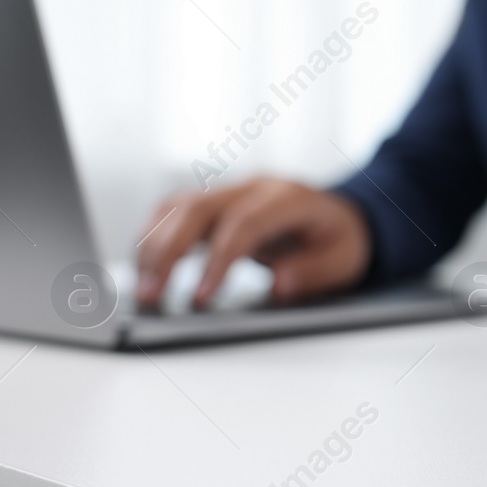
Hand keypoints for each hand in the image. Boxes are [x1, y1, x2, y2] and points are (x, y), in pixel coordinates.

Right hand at [135, 178, 370, 308]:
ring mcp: (232, 191)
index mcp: (288, 198)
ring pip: (178, 207)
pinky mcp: (216, 202)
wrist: (340, 214)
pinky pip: (174, 211)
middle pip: (198, 209)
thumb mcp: (344, 259)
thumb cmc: (339, 239)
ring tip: (142, 289)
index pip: (243, 225)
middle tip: (151, 296)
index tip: (199, 299)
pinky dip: (154, 237)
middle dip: (169, 252)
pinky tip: (144, 268)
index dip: (218, 261)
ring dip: (153, 246)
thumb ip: (315, 271)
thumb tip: (280, 284)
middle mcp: (254, 188)